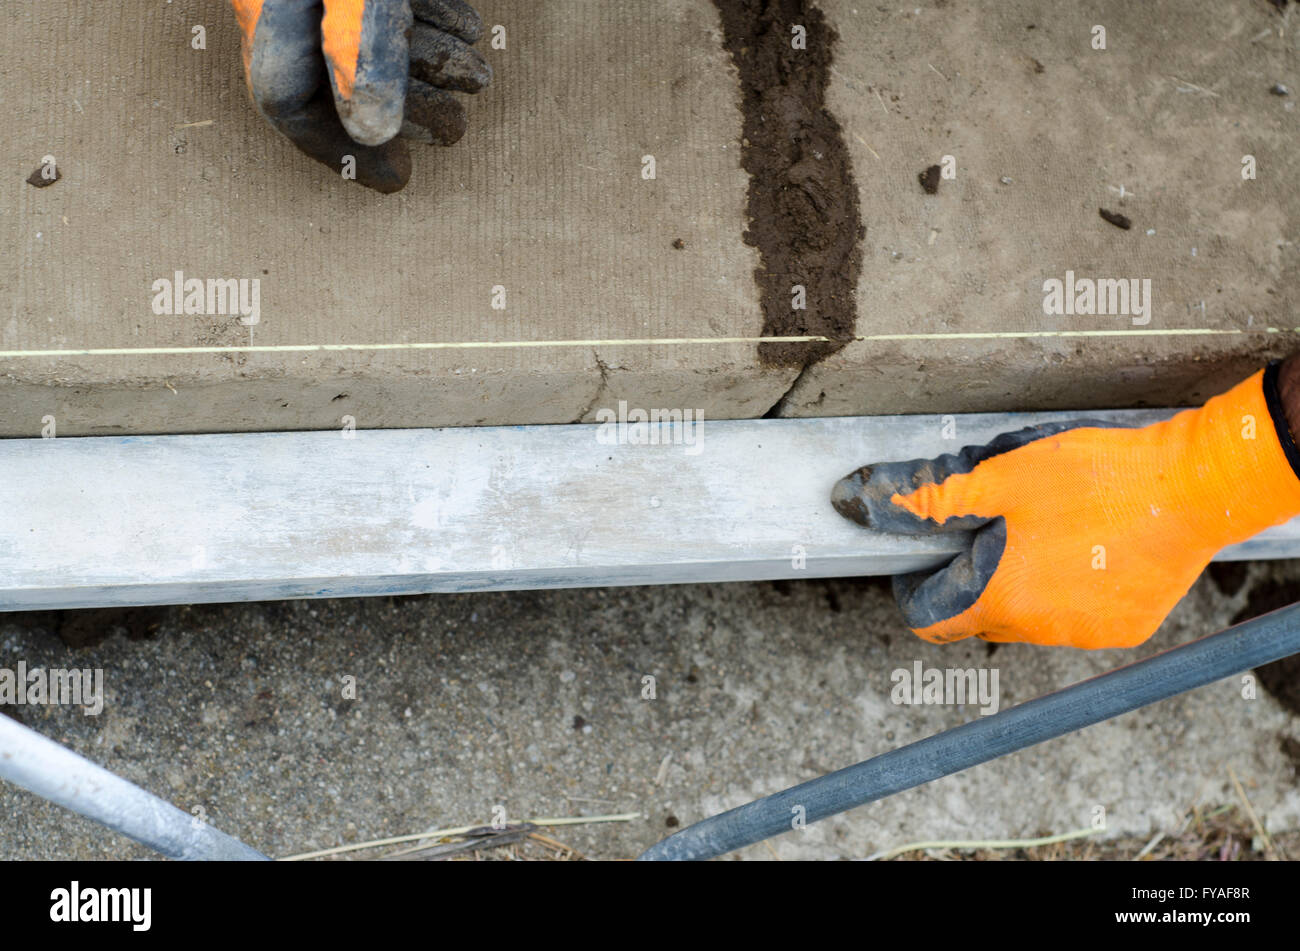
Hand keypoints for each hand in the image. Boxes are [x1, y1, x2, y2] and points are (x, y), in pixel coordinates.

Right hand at [232, 0, 490, 192]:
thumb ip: (363, 57)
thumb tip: (373, 134)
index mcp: (270, 14)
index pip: (287, 102)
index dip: (343, 153)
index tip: (395, 178)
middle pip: (334, 74)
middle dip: (405, 108)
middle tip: (452, 128)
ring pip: (368, 38)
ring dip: (429, 64)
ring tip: (475, 76)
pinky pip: (385, 0)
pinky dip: (428, 18)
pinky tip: (465, 30)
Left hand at [831, 366, 1299, 648]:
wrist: (1192, 487)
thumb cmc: (1096, 478)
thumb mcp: (1000, 477)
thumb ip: (932, 499)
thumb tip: (866, 503)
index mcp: (999, 597)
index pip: (931, 621)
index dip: (917, 590)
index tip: (921, 562)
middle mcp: (1038, 629)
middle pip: (979, 616)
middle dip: (971, 580)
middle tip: (989, 530)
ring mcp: (1085, 634)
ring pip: (1028, 618)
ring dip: (1021, 585)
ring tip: (1044, 532)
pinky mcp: (1125, 628)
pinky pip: (1075, 617)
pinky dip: (1067, 592)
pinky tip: (1085, 549)